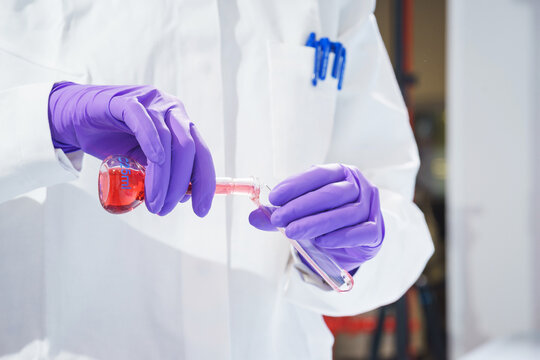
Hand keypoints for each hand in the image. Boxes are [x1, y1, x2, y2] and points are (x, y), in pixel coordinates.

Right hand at [48, 82, 214, 215]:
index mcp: (181, 124)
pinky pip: (143, 120)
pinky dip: (152, 142)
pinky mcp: (125, 101)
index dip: (205, 183)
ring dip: (163, 177)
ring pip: (167, 140)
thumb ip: (164, 172)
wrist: (75, 119)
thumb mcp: (144, 160)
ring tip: (154, 203)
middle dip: (181, 184)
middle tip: (165, 209)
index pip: (201, 153)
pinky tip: (155, 162)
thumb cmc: (113, 139)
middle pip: (188, 148)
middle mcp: (171, 110)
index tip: (201, 211)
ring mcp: (150, 102)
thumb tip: (184, 197)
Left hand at [249, 164, 384, 271]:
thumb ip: (282, 213)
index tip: (273, 198)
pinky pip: (360, 232)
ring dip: (317, 223)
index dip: (296, 185)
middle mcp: (359, 186)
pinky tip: (322, 241)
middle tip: (279, 219)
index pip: (318, 174)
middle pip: (332, 193)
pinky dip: (341, 236)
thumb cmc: (329, 217)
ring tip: (293, 232)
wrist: (356, 238)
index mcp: (341, 172)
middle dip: (302, 206)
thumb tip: (253, 218)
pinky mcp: (376, 231)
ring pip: (345, 213)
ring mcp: (370, 207)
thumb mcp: (304, 211)